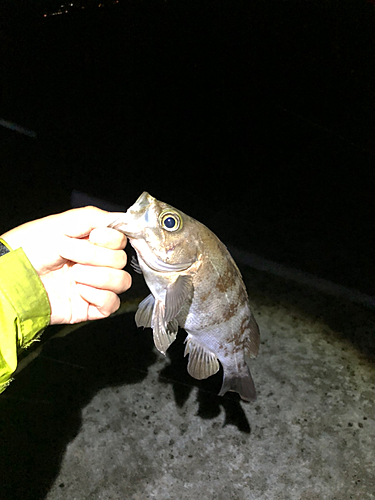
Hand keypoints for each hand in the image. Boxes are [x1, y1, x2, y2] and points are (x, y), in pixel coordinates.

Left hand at [1, 206, 130, 323]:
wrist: (10, 279)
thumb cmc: (27, 250)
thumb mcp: (59, 224)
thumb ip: (93, 217)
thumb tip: (121, 220)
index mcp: (89, 243)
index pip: (120, 240)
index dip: (111, 239)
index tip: (93, 237)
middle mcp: (94, 264)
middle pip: (122, 261)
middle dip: (96, 257)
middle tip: (70, 256)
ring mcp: (93, 286)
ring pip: (122, 282)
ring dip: (99, 277)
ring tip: (74, 275)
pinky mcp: (89, 308)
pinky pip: (112, 304)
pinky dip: (99, 296)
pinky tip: (80, 291)